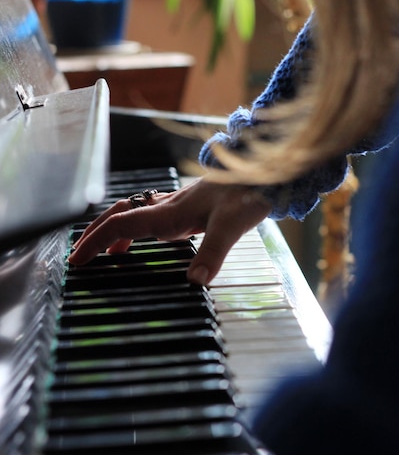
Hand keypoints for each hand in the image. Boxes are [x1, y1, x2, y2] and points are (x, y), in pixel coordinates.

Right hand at [68, 178, 271, 284]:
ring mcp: (176, 205)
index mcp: (169, 212)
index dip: (96, 242)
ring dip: (116, 232)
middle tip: (81, 257)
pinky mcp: (187, 207)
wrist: (264, 172)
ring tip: (109, 255)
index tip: (78, 260)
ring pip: (134, 214)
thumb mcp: (232, 226)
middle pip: (120, 216)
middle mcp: (167, 207)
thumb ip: (213, 253)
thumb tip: (195, 282)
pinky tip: (148, 239)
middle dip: (96, 235)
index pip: (122, 225)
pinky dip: (139, 228)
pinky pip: (152, 216)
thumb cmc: (248, 194)